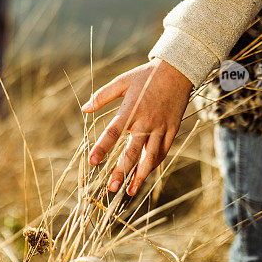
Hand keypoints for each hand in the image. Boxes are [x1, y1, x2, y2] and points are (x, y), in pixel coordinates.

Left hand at [81, 58, 191, 195]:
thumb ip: (102, 96)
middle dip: (121, 171)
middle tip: (111, 188)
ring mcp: (161, 127)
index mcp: (130, 109)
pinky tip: (144, 175)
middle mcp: (146, 121)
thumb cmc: (146, 75)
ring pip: (150, 156)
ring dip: (139, 175)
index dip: (102, 148)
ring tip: (130, 191)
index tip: (92, 162)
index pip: (113, 132)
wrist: (177, 70)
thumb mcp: (122, 81)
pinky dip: (154, 164)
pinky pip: (163, 151)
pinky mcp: (172, 129)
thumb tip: (84, 109)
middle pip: (132, 151)